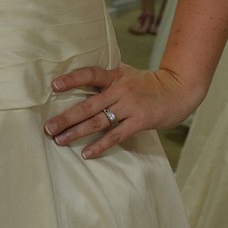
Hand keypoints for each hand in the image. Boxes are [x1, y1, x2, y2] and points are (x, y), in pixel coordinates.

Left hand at [43, 63, 197, 157]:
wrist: (178, 91)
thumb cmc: (148, 83)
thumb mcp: (128, 73)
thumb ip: (108, 75)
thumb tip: (81, 76)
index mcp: (115, 76)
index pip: (90, 74)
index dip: (72, 79)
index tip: (54, 86)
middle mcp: (120, 90)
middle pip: (88, 105)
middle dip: (66, 117)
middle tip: (48, 128)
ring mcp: (130, 106)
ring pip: (98, 121)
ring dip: (77, 132)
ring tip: (59, 140)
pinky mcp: (139, 121)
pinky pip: (116, 135)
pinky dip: (100, 145)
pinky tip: (86, 154)